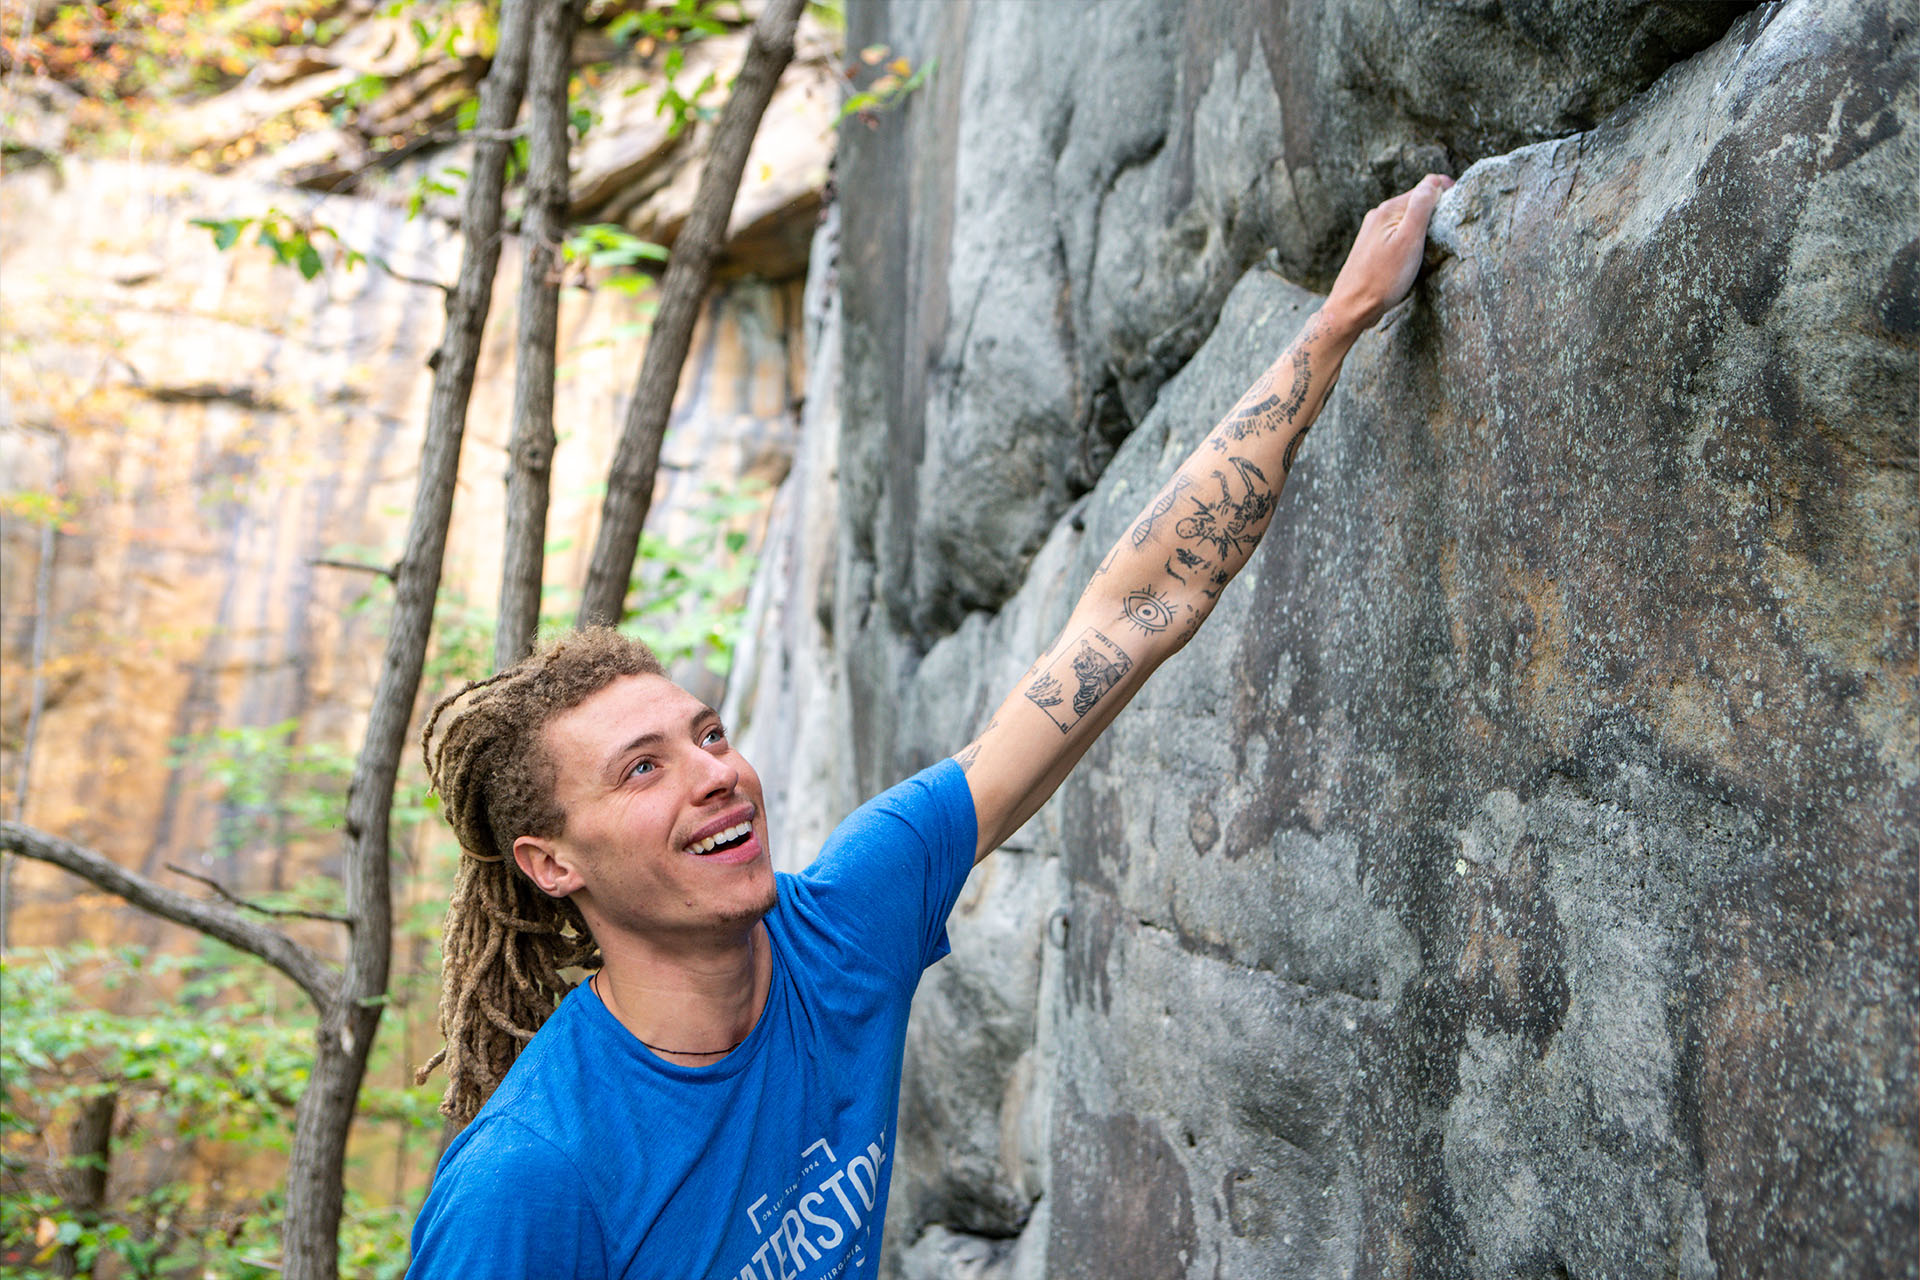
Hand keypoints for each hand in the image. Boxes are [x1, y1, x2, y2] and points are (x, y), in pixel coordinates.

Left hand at [1324, 173, 1452, 335]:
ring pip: (1406, 218)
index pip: (1424, 187)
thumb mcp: (1409, 241)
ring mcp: (1372, 232)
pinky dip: (1411, 237)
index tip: (1461, 200)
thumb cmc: (1382, 278)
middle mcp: (1378, 216)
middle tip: (1453, 222)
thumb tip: (1433, 182)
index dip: (1446, 191)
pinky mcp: (1371, 247)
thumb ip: (1421, 208)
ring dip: (1423, 223)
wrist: (1352, 307)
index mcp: (1388, 210)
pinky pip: (1397, 233)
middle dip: (1435, 207)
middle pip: (1415, 201)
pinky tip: (1415, 251)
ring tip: (1437, 237)